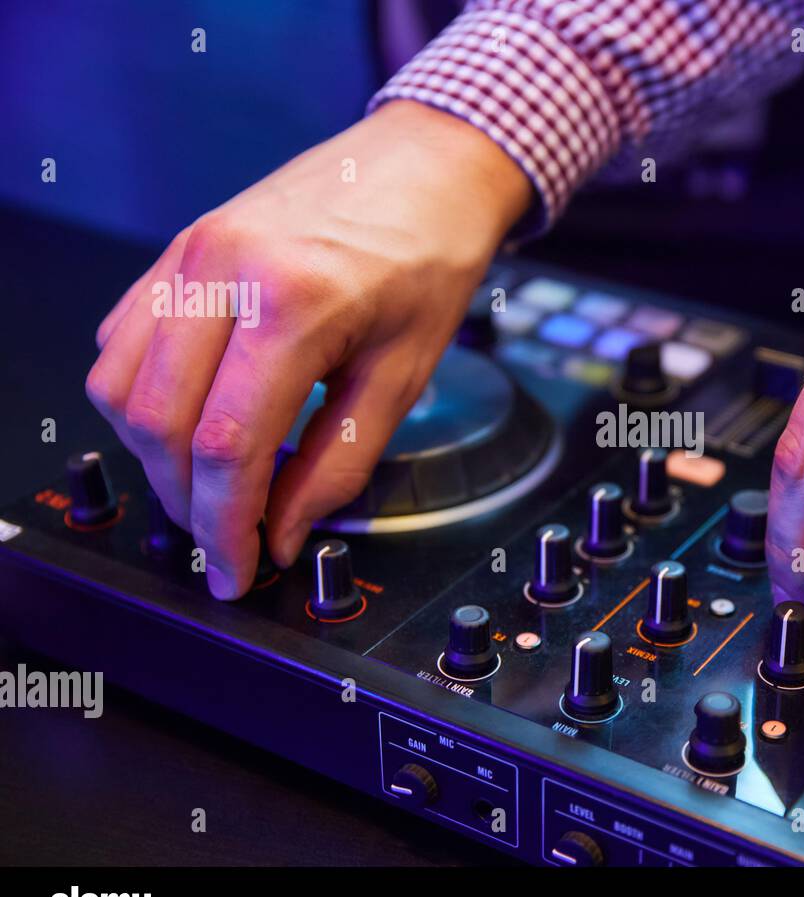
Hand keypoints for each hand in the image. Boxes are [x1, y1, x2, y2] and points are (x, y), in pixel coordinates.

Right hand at [86, 101, 530, 598]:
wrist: (426, 166)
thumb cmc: (429, 259)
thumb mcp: (404, 373)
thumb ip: (338, 461)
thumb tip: (286, 532)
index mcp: (292, 302)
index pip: (227, 446)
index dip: (225, 526)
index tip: (239, 570)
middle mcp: (222, 269)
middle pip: (160, 423)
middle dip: (187, 503)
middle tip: (228, 539)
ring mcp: (189, 252)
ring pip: (119, 386)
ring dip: (156, 456)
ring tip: (210, 488)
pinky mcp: (178, 247)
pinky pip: (123, 338)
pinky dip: (141, 397)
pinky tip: (191, 419)